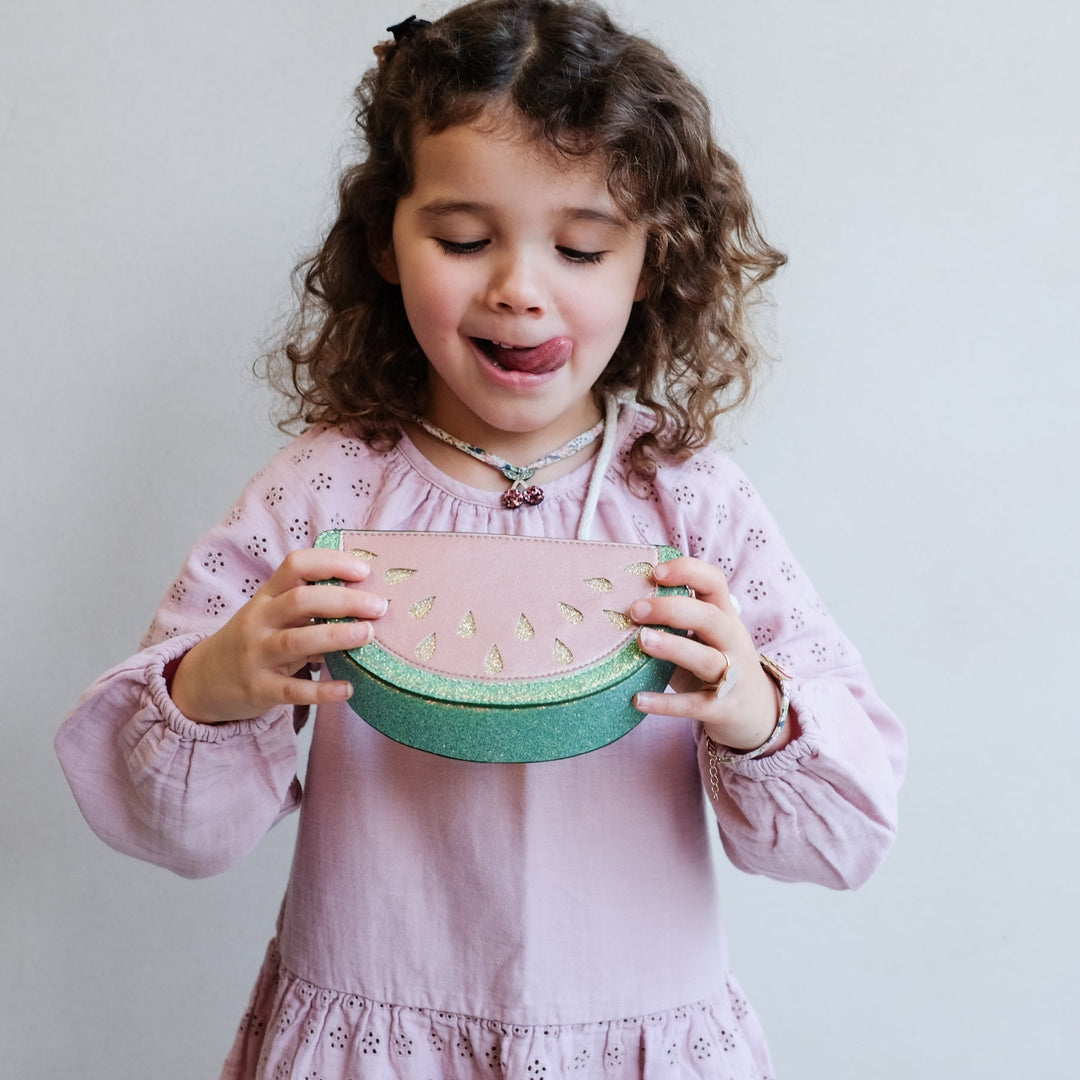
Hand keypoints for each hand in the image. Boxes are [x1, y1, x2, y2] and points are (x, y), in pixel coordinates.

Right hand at [170, 548, 385, 723]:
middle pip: (300, 601)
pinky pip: (292, 690)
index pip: (296, 565)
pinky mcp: (258, 690)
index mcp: (267, 596)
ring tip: (368, 635)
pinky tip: (348, 688)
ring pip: (295, 641)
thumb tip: (366, 598)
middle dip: (343, 601)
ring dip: (335, 636)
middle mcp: (259, 621)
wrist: (204, 680)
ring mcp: (256, 655)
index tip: (364, 571)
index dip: (331, 563)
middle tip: (379, 606)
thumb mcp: (272, 614)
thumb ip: (309, 604)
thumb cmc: (255, 640)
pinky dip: (322, 690)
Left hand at [630, 557, 785, 752]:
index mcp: (726, 618)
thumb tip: (621, 605)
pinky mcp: (721, 709)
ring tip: (642, 640)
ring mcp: (732, 677)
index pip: (715, 582)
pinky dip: (665, 703)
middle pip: (710, 618)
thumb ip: (676, 622)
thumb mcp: (705, 638)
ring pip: (706, 659)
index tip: (655, 572)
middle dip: (672, 609)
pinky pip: (693, 705)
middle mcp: (733, 643)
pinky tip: (637, 699)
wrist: (754, 712)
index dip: (687, 571)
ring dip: (673, 647)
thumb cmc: (716, 664)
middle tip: (635, 610)